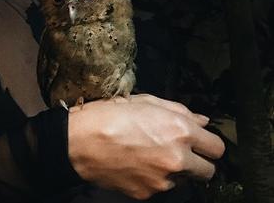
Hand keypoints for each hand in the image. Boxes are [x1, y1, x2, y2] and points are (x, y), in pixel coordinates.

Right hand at [67, 94, 224, 199]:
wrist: (79, 141)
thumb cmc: (109, 115)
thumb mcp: (145, 102)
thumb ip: (179, 111)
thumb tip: (201, 121)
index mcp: (179, 131)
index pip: (217, 148)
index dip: (207, 143)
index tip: (199, 141)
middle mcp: (177, 159)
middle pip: (209, 171)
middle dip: (198, 161)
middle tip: (179, 151)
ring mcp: (163, 180)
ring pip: (184, 181)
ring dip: (175, 170)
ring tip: (150, 154)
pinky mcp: (147, 193)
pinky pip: (161, 187)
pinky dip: (154, 178)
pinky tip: (136, 163)